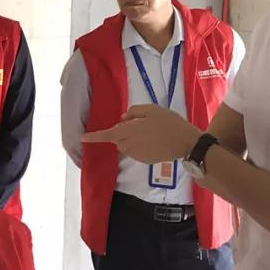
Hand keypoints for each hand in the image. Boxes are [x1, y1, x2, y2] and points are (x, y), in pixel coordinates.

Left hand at [83, 104, 199, 163]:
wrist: (186, 142)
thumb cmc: (168, 122)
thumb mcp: (151, 109)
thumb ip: (133, 112)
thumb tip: (122, 118)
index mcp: (129, 131)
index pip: (107, 134)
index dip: (94, 137)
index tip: (83, 138)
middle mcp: (129, 144)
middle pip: (117, 139)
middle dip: (122, 132)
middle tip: (140, 124)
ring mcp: (137, 154)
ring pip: (126, 145)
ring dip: (131, 139)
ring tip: (150, 132)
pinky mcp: (145, 161)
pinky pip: (136, 152)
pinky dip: (140, 146)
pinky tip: (154, 141)